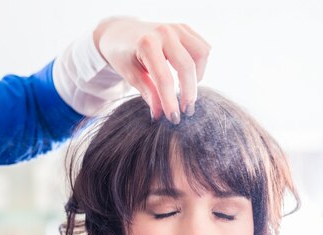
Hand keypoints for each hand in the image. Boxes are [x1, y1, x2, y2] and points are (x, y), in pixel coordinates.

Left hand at [94, 17, 210, 123]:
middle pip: (187, 66)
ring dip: (197, 76)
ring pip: (201, 54)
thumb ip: (147, 93)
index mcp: (146, 44)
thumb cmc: (123, 55)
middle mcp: (164, 32)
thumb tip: (160, 115)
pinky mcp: (185, 28)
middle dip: (189, 93)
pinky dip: (199, 65)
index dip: (170, 101)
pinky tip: (187, 76)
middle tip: (186, 112)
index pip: (164, 78)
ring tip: (186, 91)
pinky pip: (202, 48)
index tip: (174, 119)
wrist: (121, 32)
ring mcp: (177, 27)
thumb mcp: (130, 75)